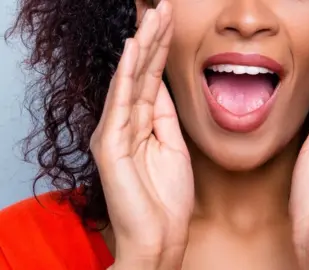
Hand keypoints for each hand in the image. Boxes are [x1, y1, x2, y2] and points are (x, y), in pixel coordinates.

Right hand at [90, 1, 192, 267]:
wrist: (160, 235)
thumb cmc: (167, 197)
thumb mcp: (173, 147)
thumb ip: (164, 117)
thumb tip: (162, 87)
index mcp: (141, 124)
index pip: (152, 78)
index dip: (161, 49)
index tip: (170, 21)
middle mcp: (124, 123)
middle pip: (141, 73)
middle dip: (153, 38)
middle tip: (162, 7)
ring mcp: (115, 132)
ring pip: (130, 80)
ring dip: (143, 47)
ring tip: (152, 16)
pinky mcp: (109, 145)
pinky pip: (120, 104)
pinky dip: (126, 76)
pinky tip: (133, 51)